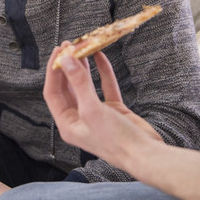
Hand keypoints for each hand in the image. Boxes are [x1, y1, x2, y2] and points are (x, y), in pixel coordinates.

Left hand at [44, 46, 162, 172]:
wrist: (145, 154)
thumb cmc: (116, 140)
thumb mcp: (92, 109)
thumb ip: (79, 83)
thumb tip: (67, 60)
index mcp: (68, 124)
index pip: (53, 92)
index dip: (54, 70)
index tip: (59, 50)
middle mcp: (79, 118)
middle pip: (67, 86)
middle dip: (67, 66)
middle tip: (69, 45)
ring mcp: (96, 113)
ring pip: (85, 84)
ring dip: (83, 66)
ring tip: (81, 47)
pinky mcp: (113, 110)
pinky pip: (105, 86)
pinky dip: (103, 71)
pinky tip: (100, 56)